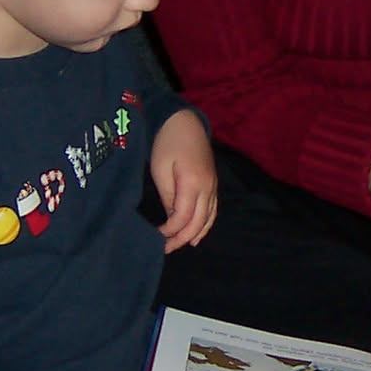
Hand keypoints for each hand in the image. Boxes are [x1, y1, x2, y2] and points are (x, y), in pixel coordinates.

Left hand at [151, 108, 217, 251]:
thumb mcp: (160, 169)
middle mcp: (208, 187)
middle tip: (166, 248)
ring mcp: (213, 186)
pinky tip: (197, 235)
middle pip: (198, 222)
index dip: (170, 230)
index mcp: (193, 183)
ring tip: (179, 245)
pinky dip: (206, 225)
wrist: (185, 122)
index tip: (156, 236)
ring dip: (194, 234)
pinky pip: (213, 210)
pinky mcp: (213, 184)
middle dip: (181, 238)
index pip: (183, 217)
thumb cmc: (167, 142)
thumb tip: (172, 217)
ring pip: (208, 218)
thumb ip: (168, 196)